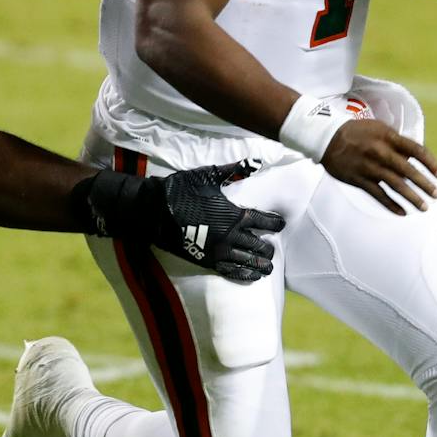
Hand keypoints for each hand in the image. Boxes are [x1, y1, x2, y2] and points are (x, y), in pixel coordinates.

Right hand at [82, 164, 285, 283]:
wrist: (155, 211)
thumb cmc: (182, 190)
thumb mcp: (208, 175)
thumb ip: (234, 170)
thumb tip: (255, 161)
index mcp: (234, 214)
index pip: (263, 221)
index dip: (275, 223)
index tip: (281, 224)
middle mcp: (231, 235)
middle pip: (259, 245)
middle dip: (268, 248)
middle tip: (272, 249)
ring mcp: (220, 250)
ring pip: (249, 261)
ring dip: (261, 264)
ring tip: (268, 266)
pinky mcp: (207, 261)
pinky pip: (232, 271)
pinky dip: (245, 274)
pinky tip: (252, 276)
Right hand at [321, 118, 436, 214]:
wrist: (326, 137)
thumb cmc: (358, 132)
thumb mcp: (379, 129)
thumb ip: (397, 142)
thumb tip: (416, 158)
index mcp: (388, 137)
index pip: (416, 150)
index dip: (430, 163)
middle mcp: (380, 152)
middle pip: (408, 170)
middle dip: (425, 184)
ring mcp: (369, 167)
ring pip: (395, 185)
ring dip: (412, 198)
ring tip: (424, 207)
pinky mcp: (359, 179)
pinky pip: (378, 195)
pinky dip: (391, 204)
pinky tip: (402, 212)